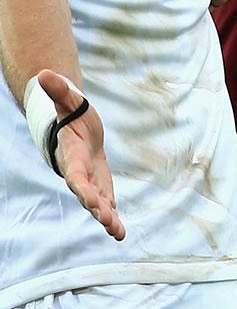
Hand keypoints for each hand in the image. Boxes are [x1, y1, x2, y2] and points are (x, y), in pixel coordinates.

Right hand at [34, 69, 122, 240]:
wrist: (77, 127)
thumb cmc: (73, 114)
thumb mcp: (69, 101)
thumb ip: (58, 91)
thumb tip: (43, 73)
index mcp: (72, 156)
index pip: (75, 173)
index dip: (82, 185)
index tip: (90, 197)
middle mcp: (79, 173)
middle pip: (87, 192)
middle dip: (95, 206)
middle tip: (105, 219)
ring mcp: (90, 181)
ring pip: (97, 203)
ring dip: (106, 217)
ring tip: (116, 231)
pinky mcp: (101, 186)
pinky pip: (107, 204)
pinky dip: (112, 218)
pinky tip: (120, 234)